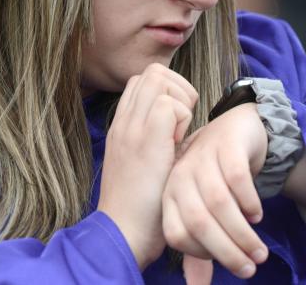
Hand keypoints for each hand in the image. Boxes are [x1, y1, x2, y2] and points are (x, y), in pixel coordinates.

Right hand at [97, 64, 197, 269]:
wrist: (122, 232)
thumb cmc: (139, 207)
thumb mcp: (142, 165)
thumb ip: (155, 141)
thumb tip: (180, 128)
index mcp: (121, 126)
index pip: (142, 80)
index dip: (167, 91)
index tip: (176, 123)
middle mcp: (123, 121)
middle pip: (151, 72)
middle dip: (177, 88)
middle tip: (184, 123)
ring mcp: (131, 127)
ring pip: (159, 79)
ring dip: (180, 100)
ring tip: (181, 133)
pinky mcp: (144, 139)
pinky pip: (168, 104)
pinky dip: (182, 119)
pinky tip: (178, 145)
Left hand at [162, 103, 268, 279]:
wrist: (235, 131)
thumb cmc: (217, 179)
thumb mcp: (205, 212)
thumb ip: (200, 251)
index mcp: (170, 195)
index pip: (177, 234)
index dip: (202, 254)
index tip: (228, 265)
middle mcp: (180, 175)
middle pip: (199, 221)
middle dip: (227, 251)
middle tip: (252, 267)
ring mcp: (202, 157)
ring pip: (220, 203)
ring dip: (242, 233)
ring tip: (260, 250)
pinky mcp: (225, 144)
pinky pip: (237, 179)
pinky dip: (249, 202)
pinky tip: (257, 215)